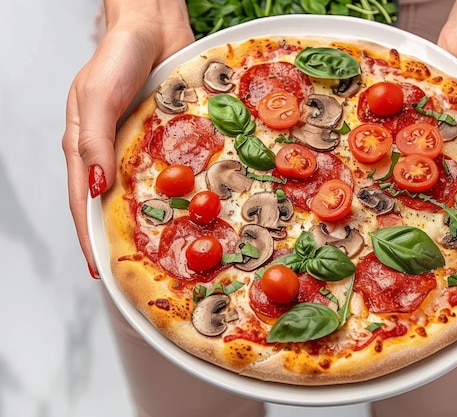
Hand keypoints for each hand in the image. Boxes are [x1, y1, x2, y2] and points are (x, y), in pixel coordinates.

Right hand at [61, 0, 193, 277]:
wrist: (155, 26)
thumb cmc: (117, 56)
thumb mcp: (97, 97)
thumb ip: (93, 141)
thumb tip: (97, 189)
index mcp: (86, 147)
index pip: (84, 203)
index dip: (90, 238)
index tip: (101, 269)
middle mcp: (114, 153)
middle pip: (116, 205)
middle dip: (124, 237)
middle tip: (142, 268)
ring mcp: (142, 148)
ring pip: (147, 193)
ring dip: (156, 220)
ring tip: (172, 250)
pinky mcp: (168, 140)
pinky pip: (174, 171)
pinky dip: (182, 193)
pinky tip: (196, 211)